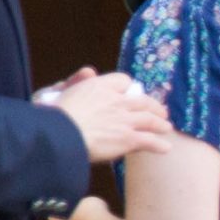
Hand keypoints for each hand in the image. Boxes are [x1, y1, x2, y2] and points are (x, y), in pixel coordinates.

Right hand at [55, 70, 172, 161]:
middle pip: (142, 101)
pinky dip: (158, 145)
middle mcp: (116, 100)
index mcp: (100, 86)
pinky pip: (148, 141)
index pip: (122, 81)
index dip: (128, 89)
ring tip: (166, 127)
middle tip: (160, 111)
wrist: (59, 134)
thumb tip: (90, 71)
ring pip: (149, 120)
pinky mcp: (127, 138)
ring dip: (160, 124)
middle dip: (153, 106)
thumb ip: (76, 81)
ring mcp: (124, 119)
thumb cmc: (53, 116)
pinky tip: (165, 148)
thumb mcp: (61, 91)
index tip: (130, 94)